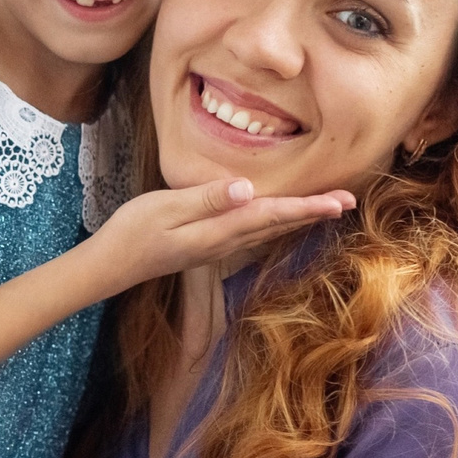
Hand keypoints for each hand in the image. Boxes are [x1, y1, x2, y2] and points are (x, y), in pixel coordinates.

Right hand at [83, 177, 355, 294]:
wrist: (110, 267)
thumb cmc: (131, 232)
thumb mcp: (164, 208)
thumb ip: (206, 200)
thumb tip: (246, 190)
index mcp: (217, 231)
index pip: (270, 215)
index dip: (306, 206)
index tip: (338, 202)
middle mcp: (223, 243)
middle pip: (276, 225)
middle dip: (312, 212)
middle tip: (348, 202)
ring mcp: (215, 247)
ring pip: (267, 231)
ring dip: (297, 218)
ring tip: (325, 208)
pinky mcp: (206, 246)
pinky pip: (251, 234)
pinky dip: (274, 223)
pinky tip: (279, 219)